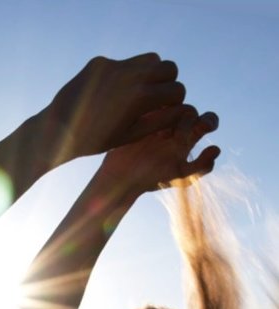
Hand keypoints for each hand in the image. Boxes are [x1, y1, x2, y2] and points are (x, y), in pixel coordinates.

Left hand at [46, 53, 185, 158]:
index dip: (176, 101)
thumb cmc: (98, 141)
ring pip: (150, 59)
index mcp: (141, 98)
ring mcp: (114, 65)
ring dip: (151, 73)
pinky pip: (124, 62)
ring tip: (140, 92)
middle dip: (168, 82)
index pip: (177, 89)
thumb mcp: (133, 135)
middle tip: (158, 97)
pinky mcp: (100, 62)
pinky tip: (112, 93)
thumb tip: (184, 110)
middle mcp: (130, 76)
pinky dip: (126, 75)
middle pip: (168, 67)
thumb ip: (161, 120)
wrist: (59, 129)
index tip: (169, 109)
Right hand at [95, 105, 219, 196]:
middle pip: (191, 109)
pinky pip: (156, 100)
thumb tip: (217, 148)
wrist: (120, 176)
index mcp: (187, 139)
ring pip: (175, 103)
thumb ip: (201, 167)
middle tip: (176, 132)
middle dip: (188, 117)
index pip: (207, 121)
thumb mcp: (179, 177)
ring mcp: (159, 119)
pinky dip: (158, 103)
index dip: (207, 122)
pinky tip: (151, 116)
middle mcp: (175, 126)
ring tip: (161, 129)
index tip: (195, 132)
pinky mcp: (143, 114)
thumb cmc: (149, 179)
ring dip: (172, 112)